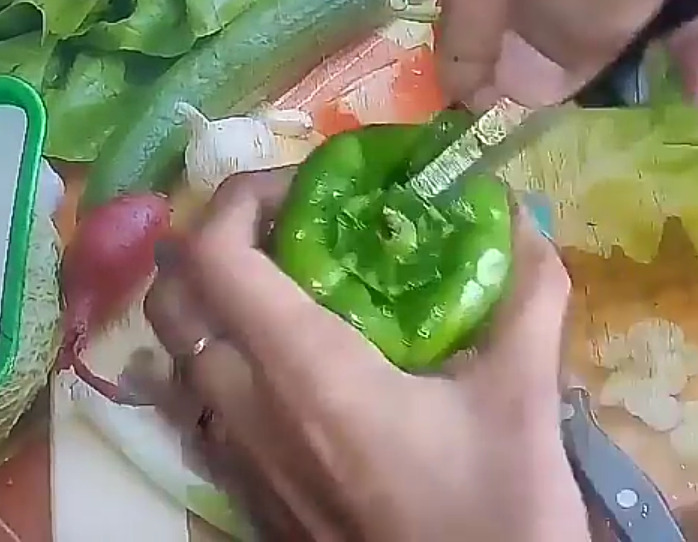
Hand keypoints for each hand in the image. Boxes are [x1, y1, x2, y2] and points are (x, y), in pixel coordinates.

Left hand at [140, 169, 587, 540]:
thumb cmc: (493, 513)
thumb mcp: (522, 399)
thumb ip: (527, 298)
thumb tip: (523, 224)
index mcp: (303, 368)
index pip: (212, 254)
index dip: (238, 198)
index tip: (303, 188)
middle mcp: (246, 408)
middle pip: (170, 299)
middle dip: (213, 244)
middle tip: (286, 232)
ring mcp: (238, 461)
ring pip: (174, 359)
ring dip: (208, 306)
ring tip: (280, 292)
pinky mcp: (247, 499)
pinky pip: (196, 413)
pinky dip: (214, 366)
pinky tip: (282, 371)